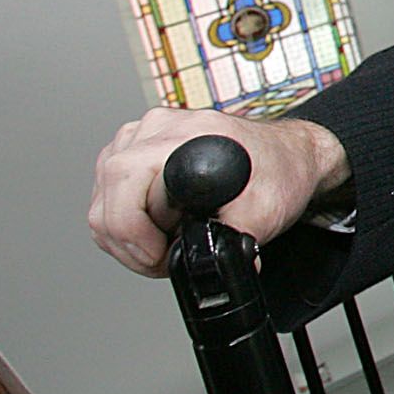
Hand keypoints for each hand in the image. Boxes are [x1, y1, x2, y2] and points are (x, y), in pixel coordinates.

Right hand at [88, 108, 348, 277]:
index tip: (163, 255)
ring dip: (128, 236)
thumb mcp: (265, 212)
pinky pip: (107, 194)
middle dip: (132, 245)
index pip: (124, 191)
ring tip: (167, 240)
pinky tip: (158, 225)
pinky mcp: (134, 146)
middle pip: (107, 203)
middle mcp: (157, 127)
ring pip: (102, 202)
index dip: (138, 238)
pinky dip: (126, 221)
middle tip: (166, 257)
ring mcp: (141, 133)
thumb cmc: (280, 173)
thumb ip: (231, 239)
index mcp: (187, 135)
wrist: (290, 155)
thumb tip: (208, 265)